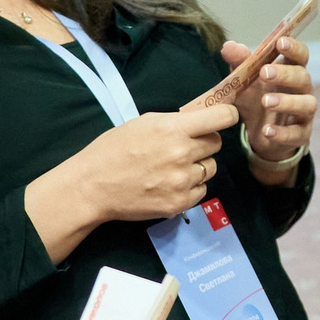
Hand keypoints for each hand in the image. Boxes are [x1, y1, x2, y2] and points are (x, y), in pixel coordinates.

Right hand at [25, 103, 238, 259]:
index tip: (224, 117)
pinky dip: (191, 187)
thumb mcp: (144, 122)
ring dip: (198, 166)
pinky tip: (170, 184)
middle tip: (184, 146)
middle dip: (204, 142)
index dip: (227, 115)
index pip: (222, 117)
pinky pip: (201, 190)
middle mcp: (183, 154)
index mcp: (174, 129)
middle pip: (216, 143)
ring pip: (210, 168)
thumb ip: (176, 121)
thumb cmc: (114, 149)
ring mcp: (183, 181)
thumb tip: (202, 119)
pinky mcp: (180, 203)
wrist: (93, 186)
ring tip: (173, 167)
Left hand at [227, 35, 314, 181]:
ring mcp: (304, 113)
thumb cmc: (257, 99)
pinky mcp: (301, 134)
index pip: (300, 55)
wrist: (261, 134)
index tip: (280, 42)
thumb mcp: (246, 81)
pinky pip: (296, 133)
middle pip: (303, 77)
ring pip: (306, 104)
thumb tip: (227, 46)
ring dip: (287, 102)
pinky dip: (282, 132)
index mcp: (292, 71)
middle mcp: (303, 89)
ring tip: (266, 102)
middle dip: (285, 74)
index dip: (294, 47)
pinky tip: (266, 131)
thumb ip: (239, 63)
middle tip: (264, 73)